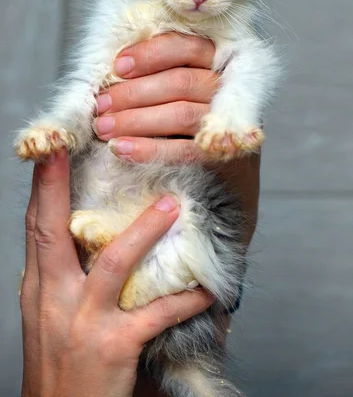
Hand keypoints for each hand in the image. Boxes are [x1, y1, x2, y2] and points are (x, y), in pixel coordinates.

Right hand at [20, 150, 213, 396]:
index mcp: (38, 289)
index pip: (35, 228)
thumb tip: (77, 236)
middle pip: (53, 232)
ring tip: (172, 204)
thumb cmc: (58, 364)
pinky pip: (156, 315)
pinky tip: (207, 289)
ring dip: (145, 230)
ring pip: (112, 263)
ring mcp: (83, 322)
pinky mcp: (114, 347)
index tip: (51, 149)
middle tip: (75, 147)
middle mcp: (54, 299)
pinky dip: (184, 299)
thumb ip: (60, 276)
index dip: (42, 187)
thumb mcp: (48, 316)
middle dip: (61, 187)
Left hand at [94, 33, 259, 244]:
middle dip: (134, 92)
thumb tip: (114, 70)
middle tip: (101, 105)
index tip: (117, 67)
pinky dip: (149, 149)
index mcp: (217, 62)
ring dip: (136, 119)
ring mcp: (227, 123)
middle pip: (181, 81)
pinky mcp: (220, 155)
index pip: (188, 47)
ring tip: (103, 127)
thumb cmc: (185, 121)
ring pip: (181, 113)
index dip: (151, 54)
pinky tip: (121, 149)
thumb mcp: (176, 88)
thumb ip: (156, 73)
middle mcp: (227, 89)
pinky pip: (184, 150)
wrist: (221, 174)